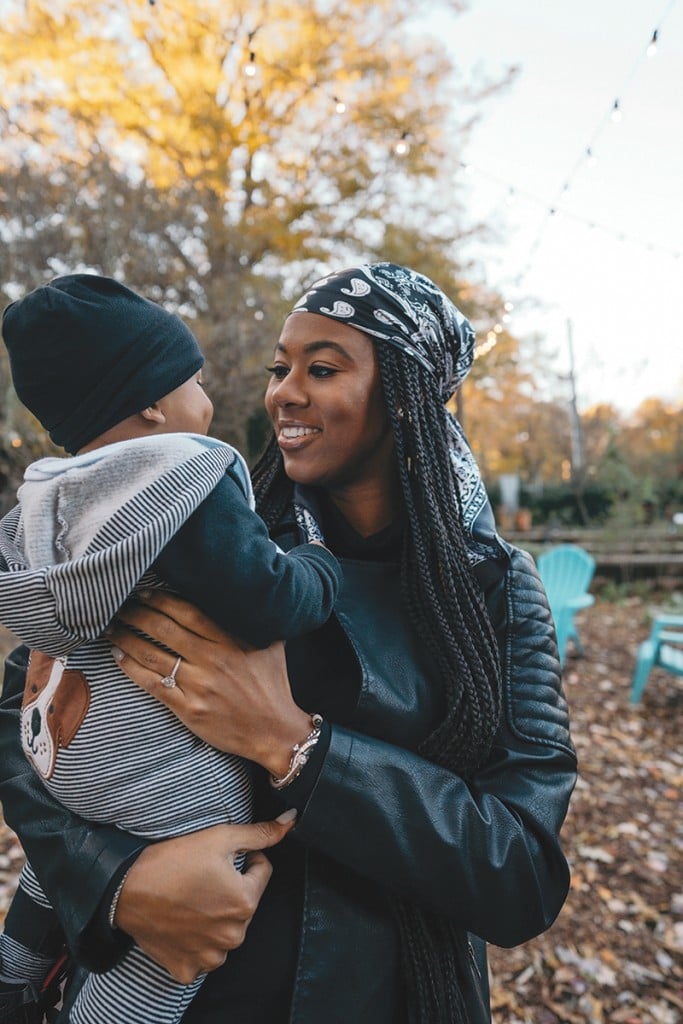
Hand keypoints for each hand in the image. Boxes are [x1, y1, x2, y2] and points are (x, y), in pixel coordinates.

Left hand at [107, 590, 310, 775]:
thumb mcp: (272, 644)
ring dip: (127, 638)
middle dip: (137, 614)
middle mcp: (213, 659)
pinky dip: (131, 668)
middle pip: (165, 629)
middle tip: (120, 607)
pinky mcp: (189, 709)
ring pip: (153, 655)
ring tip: (112, 628)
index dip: (161, 599)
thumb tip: (246, 591)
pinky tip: (118, 656)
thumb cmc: (273, 685)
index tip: (143, 592)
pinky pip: (153, 684)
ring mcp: (199, 685)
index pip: (188, 612)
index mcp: (231, 640)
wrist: (275, 731)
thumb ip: (256, 618)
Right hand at [115, 815, 294, 982]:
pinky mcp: (188, 968)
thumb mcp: (220, 837)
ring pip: (225, 929)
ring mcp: (210, 956)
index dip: (244, 859)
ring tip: (190, 898)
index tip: (219, 858)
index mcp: (245, 902)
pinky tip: (181, 922)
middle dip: (230, 888)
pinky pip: (203, 954)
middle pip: (244, 902)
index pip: (262, 871)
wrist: (124, 889)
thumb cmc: (172, 860)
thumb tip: (290, 823)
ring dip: (215, 916)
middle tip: (201, 877)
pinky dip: (195, 940)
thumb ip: (260, 834)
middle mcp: (233, 935)